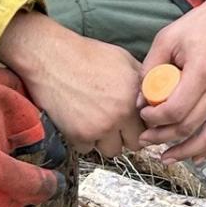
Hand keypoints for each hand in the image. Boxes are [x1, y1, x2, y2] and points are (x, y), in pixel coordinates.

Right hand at [0, 12, 145, 158]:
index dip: (142, 123)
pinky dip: (84, 139)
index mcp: (134, 96)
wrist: (51, 57)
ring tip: (96, 121)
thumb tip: (154, 95)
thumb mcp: (123, 60)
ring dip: (106, 140)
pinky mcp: (79, 135)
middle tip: (116, 124)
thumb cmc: (86, 55)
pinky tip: (79, 120)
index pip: (150, 125)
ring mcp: (100, 127)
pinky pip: (87, 149)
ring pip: (112, 151)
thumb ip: (142, 82)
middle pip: (134, 144)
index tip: (133, 120)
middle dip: (126, 136)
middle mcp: (121, 114)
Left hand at [139, 0, 205, 164]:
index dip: (155, 119)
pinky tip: (196, 154)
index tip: (144, 115)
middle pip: (190, 127)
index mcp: (203, 70)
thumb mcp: (169, 37)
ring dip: (188, 152)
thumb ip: (151, 68)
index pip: (175, 110)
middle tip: (146, 138)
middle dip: (163, 137)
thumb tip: (140, 99)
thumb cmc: (204, 23)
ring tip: (168, 156)